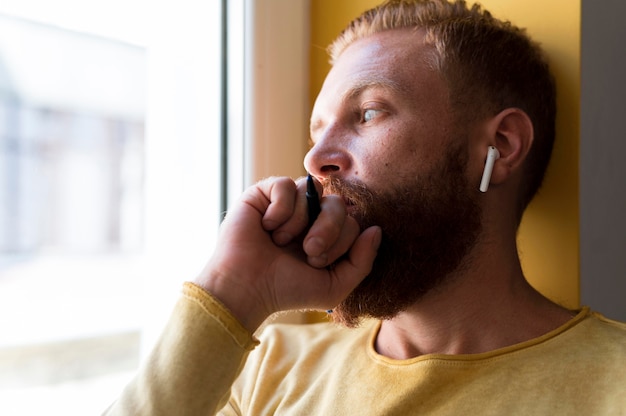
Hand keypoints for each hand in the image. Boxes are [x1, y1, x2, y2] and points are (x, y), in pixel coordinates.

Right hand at [194, 176, 380, 331]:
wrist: (247, 288)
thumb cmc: (288, 289)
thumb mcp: (334, 286)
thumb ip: (362, 261)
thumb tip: (376, 229)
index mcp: (327, 235)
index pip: (352, 221)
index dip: (341, 241)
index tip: (316, 262)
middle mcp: (309, 216)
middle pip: (338, 203)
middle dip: (327, 229)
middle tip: (307, 250)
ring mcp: (286, 203)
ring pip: (313, 192)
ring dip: (299, 222)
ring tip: (280, 240)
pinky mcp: (263, 193)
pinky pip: (286, 185)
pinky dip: (280, 209)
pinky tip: (266, 226)